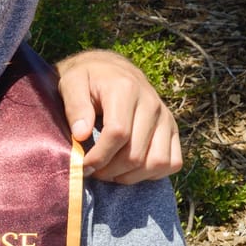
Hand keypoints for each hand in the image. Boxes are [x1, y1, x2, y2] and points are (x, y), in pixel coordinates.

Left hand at [56, 48, 182, 183]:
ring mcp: (166, 118)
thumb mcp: (71, 83)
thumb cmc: (87, 79)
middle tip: (92, 171)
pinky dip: (152, 174)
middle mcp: (152, 104)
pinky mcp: (173, 129)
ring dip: (131, 176)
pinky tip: (130, 170)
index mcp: (126, 89)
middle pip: (136, 153)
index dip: (99, 156)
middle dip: (110, 170)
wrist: (111, 69)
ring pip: (157, 162)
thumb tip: (81, 135)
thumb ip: (75, 107)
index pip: (118, 133)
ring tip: (109, 173)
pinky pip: (172, 162)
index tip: (82, 165)